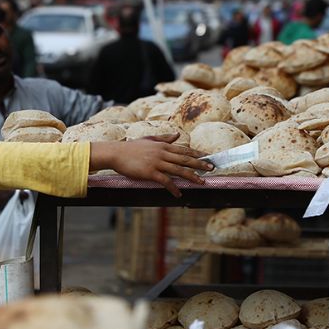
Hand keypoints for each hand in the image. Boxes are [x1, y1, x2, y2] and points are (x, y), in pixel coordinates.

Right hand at [91, 134, 212, 196]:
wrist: (116, 153)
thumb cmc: (132, 147)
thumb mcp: (149, 139)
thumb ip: (164, 138)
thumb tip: (177, 134)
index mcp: (163, 145)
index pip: (184, 150)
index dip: (197, 153)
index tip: (209, 157)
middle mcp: (162, 153)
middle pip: (185, 159)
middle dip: (200, 164)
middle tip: (211, 168)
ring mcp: (156, 162)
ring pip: (178, 170)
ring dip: (191, 176)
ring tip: (202, 182)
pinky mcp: (150, 172)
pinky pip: (165, 181)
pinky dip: (173, 187)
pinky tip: (179, 193)